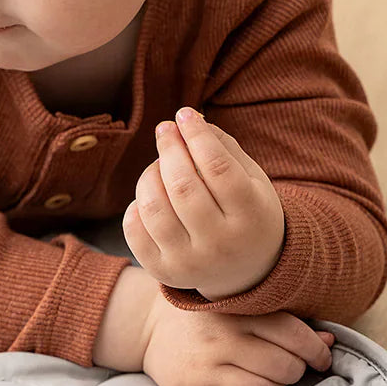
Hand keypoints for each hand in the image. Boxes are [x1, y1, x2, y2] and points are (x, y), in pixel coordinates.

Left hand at [122, 108, 284, 300]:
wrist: (246, 270)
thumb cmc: (246, 212)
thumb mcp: (252, 180)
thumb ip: (225, 148)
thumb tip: (188, 119)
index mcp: (251, 217)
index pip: (218, 168)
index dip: (196, 135)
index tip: (184, 114)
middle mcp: (220, 244)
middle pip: (182, 186)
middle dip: (169, 149)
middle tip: (165, 129)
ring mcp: (189, 262)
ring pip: (154, 208)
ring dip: (150, 174)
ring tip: (159, 163)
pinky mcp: (163, 270)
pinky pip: (134, 229)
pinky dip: (136, 204)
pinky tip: (151, 195)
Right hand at [141, 292, 335, 385]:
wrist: (147, 327)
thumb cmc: (205, 315)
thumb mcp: (238, 307)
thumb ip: (282, 322)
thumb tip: (328, 342)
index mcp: (233, 312)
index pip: (293, 335)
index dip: (316, 350)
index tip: (320, 356)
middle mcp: (219, 339)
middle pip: (285, 366)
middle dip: (297, 369)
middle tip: (291, 366)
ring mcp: (205, 369)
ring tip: (269, 377)